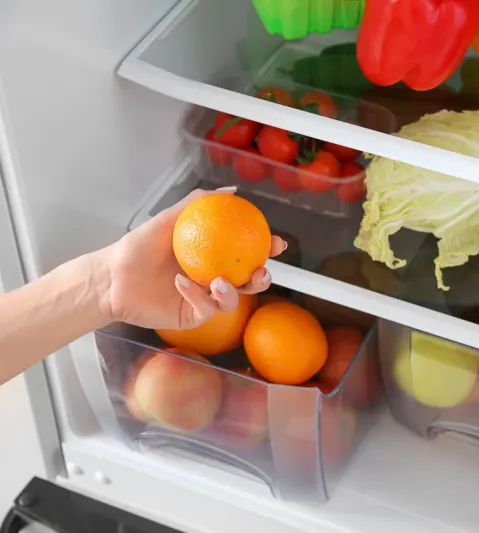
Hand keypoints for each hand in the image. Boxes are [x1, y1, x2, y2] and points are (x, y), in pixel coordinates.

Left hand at [99, 187, 285, 329]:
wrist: (112, 277)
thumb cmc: (137, 247)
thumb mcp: (169, 218)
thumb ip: (198, 202)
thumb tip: (232, 191)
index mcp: (212, 255)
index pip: (246, 252)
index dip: (266, 249)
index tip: (276, 243)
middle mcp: (212, 277)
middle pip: (248, 281)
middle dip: (262, 278)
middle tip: (261, 271)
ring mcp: (203, 298)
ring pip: (232, 300)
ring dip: (232, 292)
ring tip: (220, 282)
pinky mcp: (191, 316)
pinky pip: (205, 308)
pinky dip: (195, 295)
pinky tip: (181, 283)